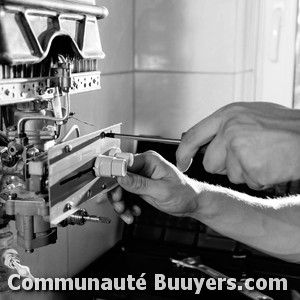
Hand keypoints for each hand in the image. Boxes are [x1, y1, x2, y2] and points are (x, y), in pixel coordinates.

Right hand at [108, 151, 198, 223]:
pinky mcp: (140, 187)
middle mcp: (143, 166)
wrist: (191, 203)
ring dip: (121, 203)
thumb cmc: (184, 193)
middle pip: (119, 177)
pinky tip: (133, 212)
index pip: (124, 163)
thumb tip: (122, 177)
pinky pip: (126, 195)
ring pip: (120, 188)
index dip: (114, 174)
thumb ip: (140, 184)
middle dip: (117, 193)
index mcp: (149, 160)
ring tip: (127, 213)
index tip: (108, 186)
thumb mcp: (162, 190)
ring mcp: (141, 177)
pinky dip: (126, 206)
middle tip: (120, 205)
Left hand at [176, 102, 299, 188]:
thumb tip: (208, 142)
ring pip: (231, 175)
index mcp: (228, 114)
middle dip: (227, 166)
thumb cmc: (285, 126)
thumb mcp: (251, 115)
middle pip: (210, 163)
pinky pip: (249, 183)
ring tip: (266, 156)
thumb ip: (227, 127)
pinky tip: (274, 165)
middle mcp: (229, 129)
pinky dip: (261, 179)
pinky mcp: (252, 166)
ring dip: (247, 172)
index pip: (193, 136)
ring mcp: (239, 148)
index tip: (182, 163)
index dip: (184, 152)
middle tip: (251, 156)